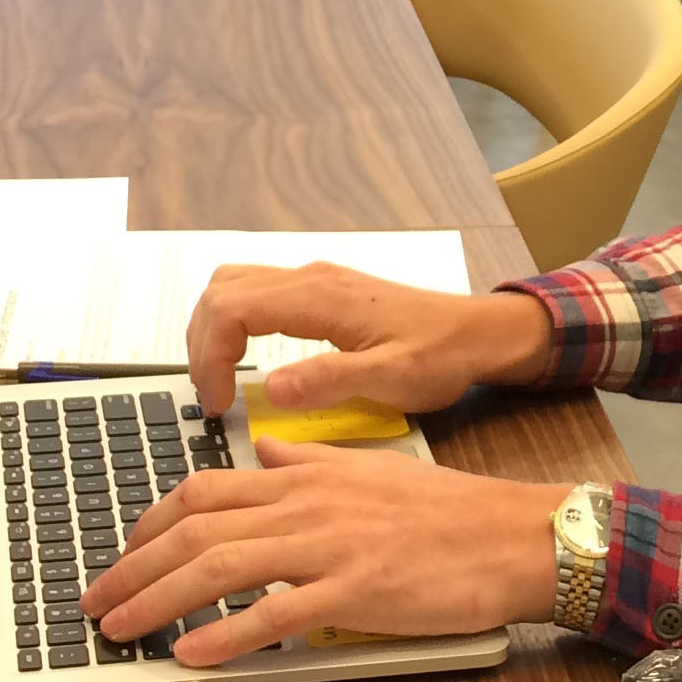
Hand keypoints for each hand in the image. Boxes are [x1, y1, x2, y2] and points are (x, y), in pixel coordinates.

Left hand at [79, 436, 566, 664]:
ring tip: (122, 630)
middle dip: (133, 566)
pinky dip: (225, 636)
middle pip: (196, 528)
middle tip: (97, 601)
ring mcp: (329, 547)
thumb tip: (267, 450)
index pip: (204, 488)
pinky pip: (276, 615)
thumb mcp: (371, 467)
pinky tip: (192, 655)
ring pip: (221, 566)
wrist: (514, 535)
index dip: (150, 521)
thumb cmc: (450, 511)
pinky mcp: (355, 592)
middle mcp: (308, 503)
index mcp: (308, 474)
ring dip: (158, 599)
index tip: (124, 550)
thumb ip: (312, 458)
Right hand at [185, 263, 552, 413]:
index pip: (231, 309)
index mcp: (319, 297)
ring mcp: (316, 280)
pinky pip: (257, 292)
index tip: (219, 403)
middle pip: (221, 290)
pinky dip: (235, 322)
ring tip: (220, 379)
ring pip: (235, 285)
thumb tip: (268, 389)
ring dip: (214, 328)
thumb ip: (329, 380)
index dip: (209, 355)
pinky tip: (245, 360)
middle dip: (201, 342)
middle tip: (211, 394)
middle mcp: (310, 279)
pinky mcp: (323, 291)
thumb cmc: (442, 355)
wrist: (480, 333)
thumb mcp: (391, 378)